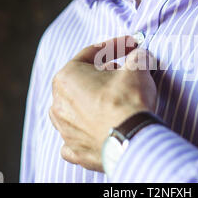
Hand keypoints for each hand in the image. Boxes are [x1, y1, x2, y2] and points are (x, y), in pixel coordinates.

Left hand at [49, 36, 156, 171]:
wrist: (132, 140)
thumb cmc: (128, 100)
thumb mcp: (136, 68)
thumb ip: (136, 57)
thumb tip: (139, 56)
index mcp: (67, 77)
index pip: (92, 54)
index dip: (115, 46)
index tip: (131, 45)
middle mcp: (58, 103)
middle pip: (80, 81)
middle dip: (101, 74)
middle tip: (121, 71)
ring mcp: (65, 130)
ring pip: (74, 110)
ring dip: (90, 102)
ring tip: (111, 100)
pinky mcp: (75, 151)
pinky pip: (75, 138)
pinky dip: (85, 133)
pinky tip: (96, 129)